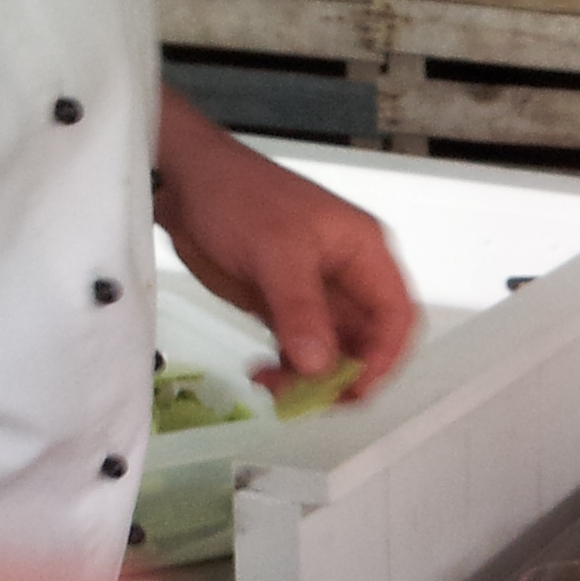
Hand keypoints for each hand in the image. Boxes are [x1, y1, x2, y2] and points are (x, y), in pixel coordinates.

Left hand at [154, 96, 414, 398]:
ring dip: (311, 380)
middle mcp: (348, 279)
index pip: (396, 316)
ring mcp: (316, 297)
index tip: (355, 386)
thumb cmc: (239, 197)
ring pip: (333, 355)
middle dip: (343, 376)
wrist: (183, 183)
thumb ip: (300, 310)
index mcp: (363, 254)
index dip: (385, 356)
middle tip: (307, 397)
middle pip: (368, 344)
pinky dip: (288, 372)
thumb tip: (319, 367)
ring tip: (272, 386)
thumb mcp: (276, 251)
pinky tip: (261, 375)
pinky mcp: (284, 309)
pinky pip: (301, 352)